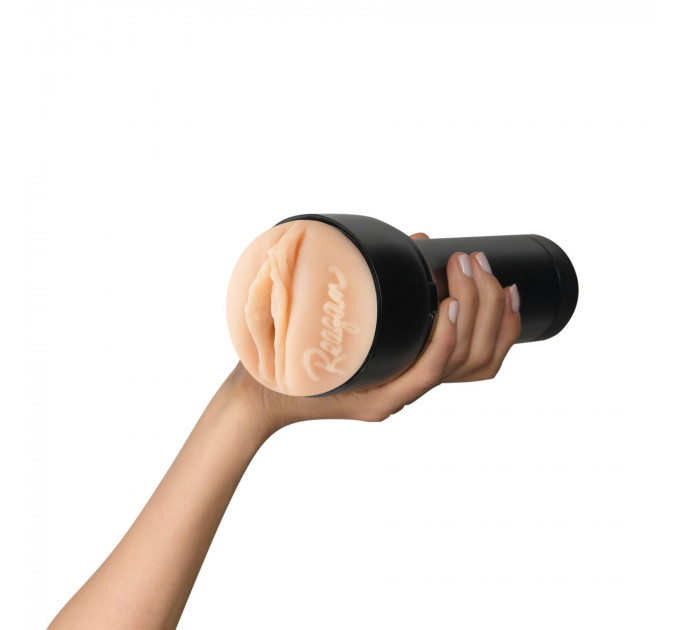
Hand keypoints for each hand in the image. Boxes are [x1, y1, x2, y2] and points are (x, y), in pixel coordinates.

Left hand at [229, 233, 520, 436]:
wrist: (262, 387)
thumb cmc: (308, 345)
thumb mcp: (360, 308)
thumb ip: (392, 282)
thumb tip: (422, 240)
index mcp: (418, 369)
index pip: (484, 358)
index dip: (507, 323)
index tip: (507, 282)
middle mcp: (415, 386)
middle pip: (480, 356)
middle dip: (490, 303)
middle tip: (476, 262)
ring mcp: (398, 395)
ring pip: (459, 361)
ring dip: (471, 310)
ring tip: (463, 270)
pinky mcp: (376, 400)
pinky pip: (424, 374)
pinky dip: (442, 339)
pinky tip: (446, 306)